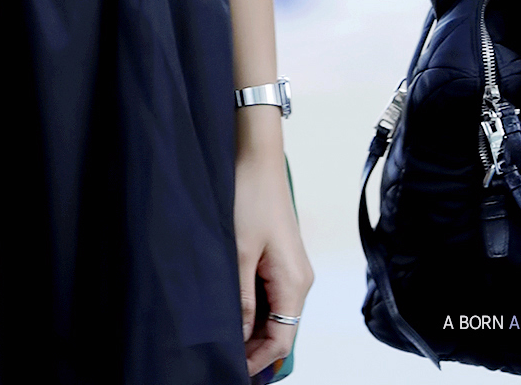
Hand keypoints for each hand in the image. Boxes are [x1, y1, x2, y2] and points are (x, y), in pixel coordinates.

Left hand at [233, 136, 313, 379]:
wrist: (256, 156)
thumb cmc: (250, 197)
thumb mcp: (239, 252)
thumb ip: (241, 298)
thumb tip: (239, 337)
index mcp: (295, 283)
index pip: (282, 340)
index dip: (258, 361)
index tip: (232, 371)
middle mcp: (299, 281)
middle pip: (281, 331)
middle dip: (254, 350)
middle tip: (221, 359)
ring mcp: (290, 270)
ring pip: (274, 315)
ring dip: (252, 330)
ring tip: (221, 341)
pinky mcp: (280, 259)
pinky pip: (270, 296)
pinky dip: (253, 309)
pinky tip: (230, 312)